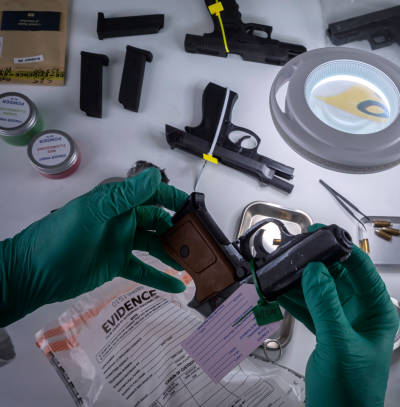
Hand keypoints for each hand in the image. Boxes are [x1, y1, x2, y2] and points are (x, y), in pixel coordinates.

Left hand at [0, 168, 187, 325]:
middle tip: (198, 239)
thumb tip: (153, 176)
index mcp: (116, 203)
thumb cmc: (59, 238)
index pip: (151, 195)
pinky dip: (160, 277)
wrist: (32, 274)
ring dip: (173, 252)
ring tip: (194, 262)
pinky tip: (177, 286)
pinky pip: (144, 270)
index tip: (192, 208)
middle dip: (178, 228)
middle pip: (158, 221)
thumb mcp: (93, 212)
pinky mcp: (117, 265)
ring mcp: (120, 243)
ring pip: (155, 245)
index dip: (172, 199)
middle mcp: (122, 220)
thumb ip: (124, 196)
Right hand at [279, 227, 397, 406]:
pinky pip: (310, 309)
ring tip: (281, 265)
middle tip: (295, 248)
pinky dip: (294, 299)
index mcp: (376, 312)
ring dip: (301, 280)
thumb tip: (316, 270)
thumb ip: (326, 305)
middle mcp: (361, 313)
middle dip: (316, 262)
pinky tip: (279, 289)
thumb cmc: (351, 394)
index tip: (321, 234)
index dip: (342, 248)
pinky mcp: (326, 334)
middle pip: (338, 276)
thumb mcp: (339, 344)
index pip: (362, 269)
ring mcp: (343, 323)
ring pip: (320, 291)